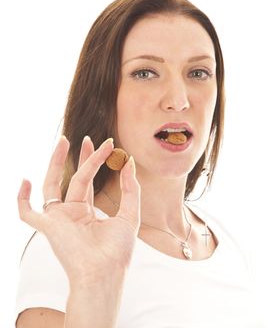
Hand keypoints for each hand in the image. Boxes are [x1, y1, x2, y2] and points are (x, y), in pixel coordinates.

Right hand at [17, 136, 140, 286]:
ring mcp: (58, 218)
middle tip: (86, 137)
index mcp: (86, 212)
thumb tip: (129, 162)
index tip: (107, 145)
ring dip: (56, 163)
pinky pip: (27, 212)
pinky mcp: (48, 226)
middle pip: (72, 178)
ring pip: (52, 185)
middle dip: (79, 157)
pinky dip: (21, 199)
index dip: (94, 161)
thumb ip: (130, 189)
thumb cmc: (118, 251)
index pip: (88, 180)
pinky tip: (25, 180)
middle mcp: (71, 213)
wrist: (106, 273)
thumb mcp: (130, 215)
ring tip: (63, 141)